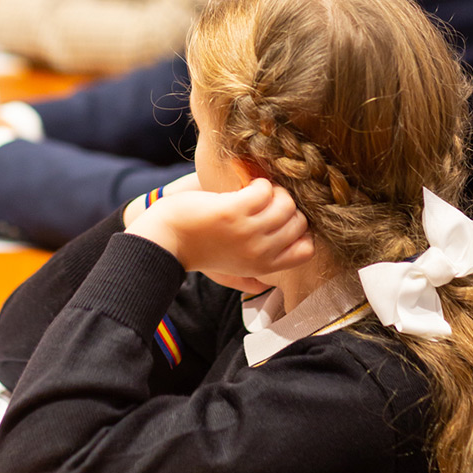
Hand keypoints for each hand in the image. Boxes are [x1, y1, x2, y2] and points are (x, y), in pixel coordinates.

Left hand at [127, 178, 312, 293]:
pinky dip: (260, 183)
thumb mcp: (227, 272)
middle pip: (299, 223)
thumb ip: (247, 281)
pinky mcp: (234, 211)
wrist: (166, 238)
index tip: (284, 220)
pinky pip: (265, 191)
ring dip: (275, 191)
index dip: (301, 231)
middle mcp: (260, 252)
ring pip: (286, 204)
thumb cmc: (196, 250)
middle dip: (288, 206)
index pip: (306, 251)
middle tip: (268, 200)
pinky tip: (247, 185)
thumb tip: (265, 288)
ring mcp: (248, 232)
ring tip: (258, 190)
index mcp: (262, 267)